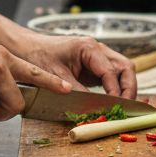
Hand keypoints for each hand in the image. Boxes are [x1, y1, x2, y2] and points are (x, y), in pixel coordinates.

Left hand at [10, 31, 137, 98]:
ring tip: (122, 107)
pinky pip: (111, 76)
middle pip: (124, 67)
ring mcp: (97, 57)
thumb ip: (77, 92)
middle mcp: (97, 50)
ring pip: (121, 71)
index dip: (115, 91)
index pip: (111, 71)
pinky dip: (115, 88)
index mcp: (89, 48)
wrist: (26, 48)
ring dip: (124, 88)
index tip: (115, 107)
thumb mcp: (56, 76)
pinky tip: (112, 102)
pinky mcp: (93, 66)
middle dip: (129, 88)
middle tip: (126, 108)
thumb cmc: (38, 56)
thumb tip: (94, 108)